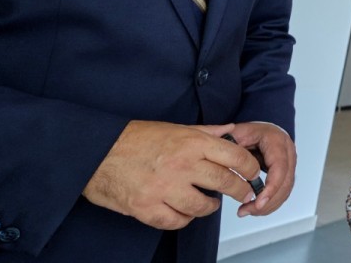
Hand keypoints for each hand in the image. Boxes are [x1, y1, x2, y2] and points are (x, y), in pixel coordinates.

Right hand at [82, 121, 260, 229]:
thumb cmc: (135, 139)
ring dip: (210, 207)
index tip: (253, 173)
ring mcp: (164, 188)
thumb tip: (232, 131)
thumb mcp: (175, 128)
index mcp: (191, 143)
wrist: (97, 152)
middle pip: (225, 183)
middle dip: (240, 190)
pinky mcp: (146, 208)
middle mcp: (181, 165)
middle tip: (243, 193)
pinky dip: (184, 219)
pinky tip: (184, 211)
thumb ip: (206, 132)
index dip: (250, 168)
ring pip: (202, 207)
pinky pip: (176, 221)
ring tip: (209, 203)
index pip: (235, 156)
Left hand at [223, 121, 296, 216]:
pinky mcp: (287, 173)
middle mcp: (287, 152)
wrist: (260, 131)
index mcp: (277, 140)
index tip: (258, 202)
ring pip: (286, 190)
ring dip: (268, 205)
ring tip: (247, 211)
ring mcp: (289, 163)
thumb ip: (231, 146)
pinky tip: (255, 208)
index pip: (279, 168)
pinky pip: (283, 192)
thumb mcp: (237, 133)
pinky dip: (270, 203)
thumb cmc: (249, 132)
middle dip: (267, 201)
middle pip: (285, 182)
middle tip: (247, 210)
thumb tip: (221, 162)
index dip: (271, 187)